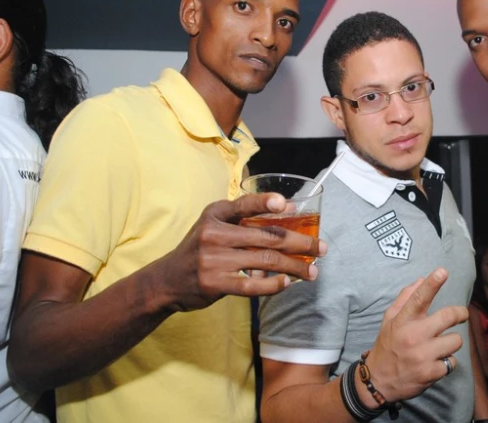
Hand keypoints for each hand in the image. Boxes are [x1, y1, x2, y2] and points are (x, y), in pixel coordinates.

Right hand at [154, 192, 326, 311]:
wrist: (167, 280)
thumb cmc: (201, 248)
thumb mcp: (217, 225)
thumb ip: (247, 217)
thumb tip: (290, 209)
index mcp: (215, 213)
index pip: (244, 205)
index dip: (265, 203)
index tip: (286, 205)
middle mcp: (213, 234)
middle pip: (266, 236)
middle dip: (300, 243)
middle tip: (321, 248)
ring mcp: (213, 259)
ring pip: (265, 261)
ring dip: (294, 266)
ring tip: (312, 271)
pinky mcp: (215, 283)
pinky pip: (251, 285)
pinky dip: (273, 285)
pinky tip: (288, 283)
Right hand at [361, 268, 468, 405]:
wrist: (378, 381)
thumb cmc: (387, 346)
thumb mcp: (389, 320)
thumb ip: (405, 299)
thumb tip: (421, 280)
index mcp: (402, 321)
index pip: (418, 298)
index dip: (432, 284)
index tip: (443, 271)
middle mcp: (413, 336)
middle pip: (448, 317)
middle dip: (460, 314)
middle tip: (461, 315)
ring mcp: (422, 356)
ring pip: (455, 340)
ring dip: (451, 342)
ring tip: (440, 346)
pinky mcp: (430, 373)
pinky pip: (452, 362)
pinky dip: (447, 362)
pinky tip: (435, 362)